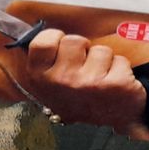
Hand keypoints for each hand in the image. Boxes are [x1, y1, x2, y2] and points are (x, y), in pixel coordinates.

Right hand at [25, 29, 148, 139]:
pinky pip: (120, 60)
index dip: (56, 40)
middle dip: (82, 50)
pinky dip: (120, 69)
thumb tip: (28, 28)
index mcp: (41, 79)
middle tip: (83, 69)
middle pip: (74, 40)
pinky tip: (114, 85)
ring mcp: (88, 83)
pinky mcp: (115, 84)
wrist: (107, 121)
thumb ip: (43, 58)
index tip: (62, 51)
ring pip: (100, 50)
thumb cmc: (78, 97)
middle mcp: (61, 81)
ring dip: (103, 61)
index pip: (43, 41)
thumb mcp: (50, 83)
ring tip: (99, 78)